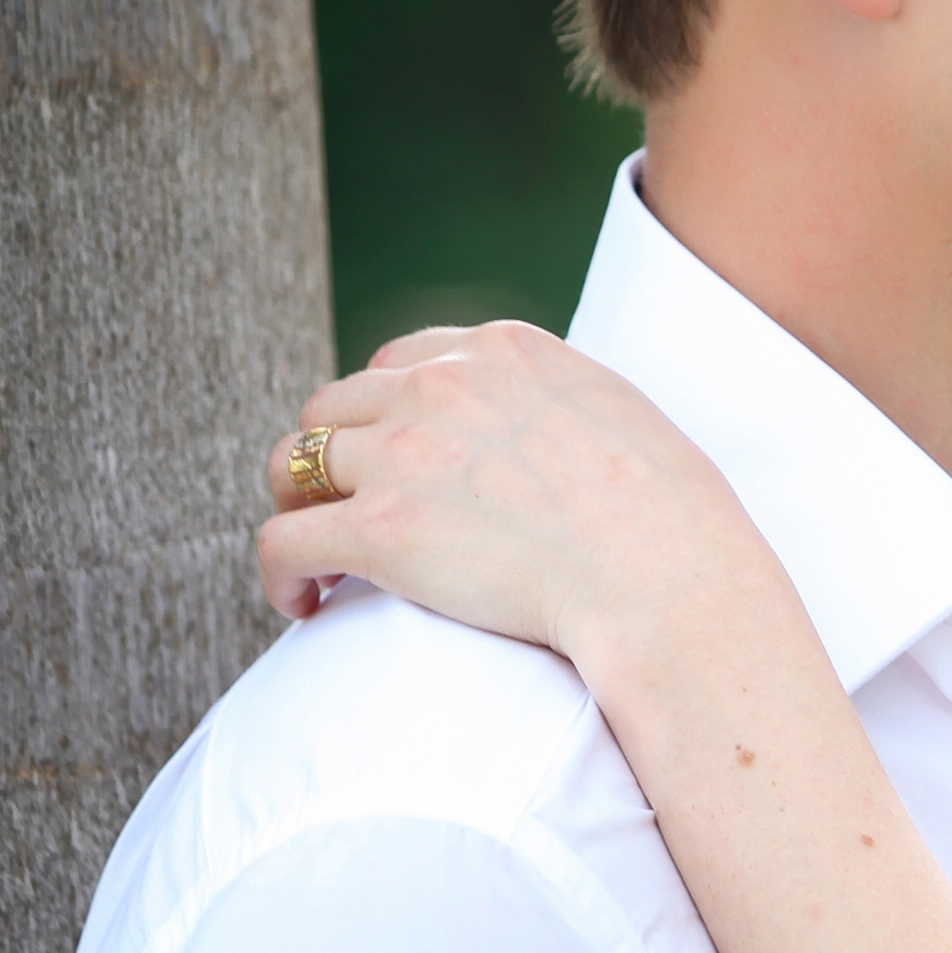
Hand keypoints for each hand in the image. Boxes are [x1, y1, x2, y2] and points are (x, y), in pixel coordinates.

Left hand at [256, 322, 787, 680]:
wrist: (665, 577)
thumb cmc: (671, 516)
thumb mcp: (620, 412)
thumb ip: (556, 400)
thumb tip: (539, 429)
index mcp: (504, 350)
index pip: (402, 360)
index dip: (386, 412)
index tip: (395, 457)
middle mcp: (441, 384)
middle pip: (336, 406)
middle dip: (334, 457)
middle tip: (348, 511)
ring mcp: (403, 453)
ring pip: (293, 465)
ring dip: (298, 507)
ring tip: (321, 558)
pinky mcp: (379, 529)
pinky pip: (284, 540)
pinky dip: (281, 573)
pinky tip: (304, 603)